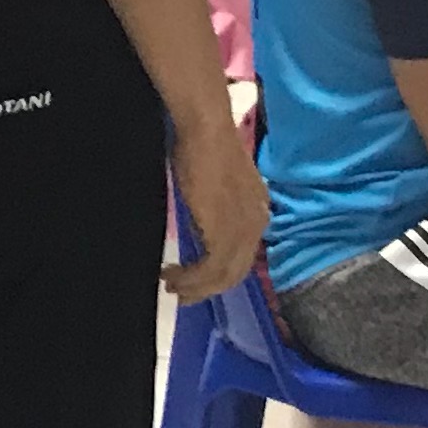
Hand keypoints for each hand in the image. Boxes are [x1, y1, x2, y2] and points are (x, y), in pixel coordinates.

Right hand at [166, 115, 267, 306]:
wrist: (205, 133)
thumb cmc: (203, 146)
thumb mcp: (213, 183)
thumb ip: (215, 208)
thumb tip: (200, 228)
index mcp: (258, 209)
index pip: (243, 252)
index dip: (220, 271)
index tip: (195, 279)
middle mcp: (257, 223)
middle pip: (236, 271)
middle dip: (207, 288)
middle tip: (181, 294)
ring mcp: (244, 230)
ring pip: (223, 276)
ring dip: (195, 286)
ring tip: (170, 286)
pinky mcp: (226, 235)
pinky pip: (209, 270)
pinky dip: (190, 279)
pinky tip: (171, 276)